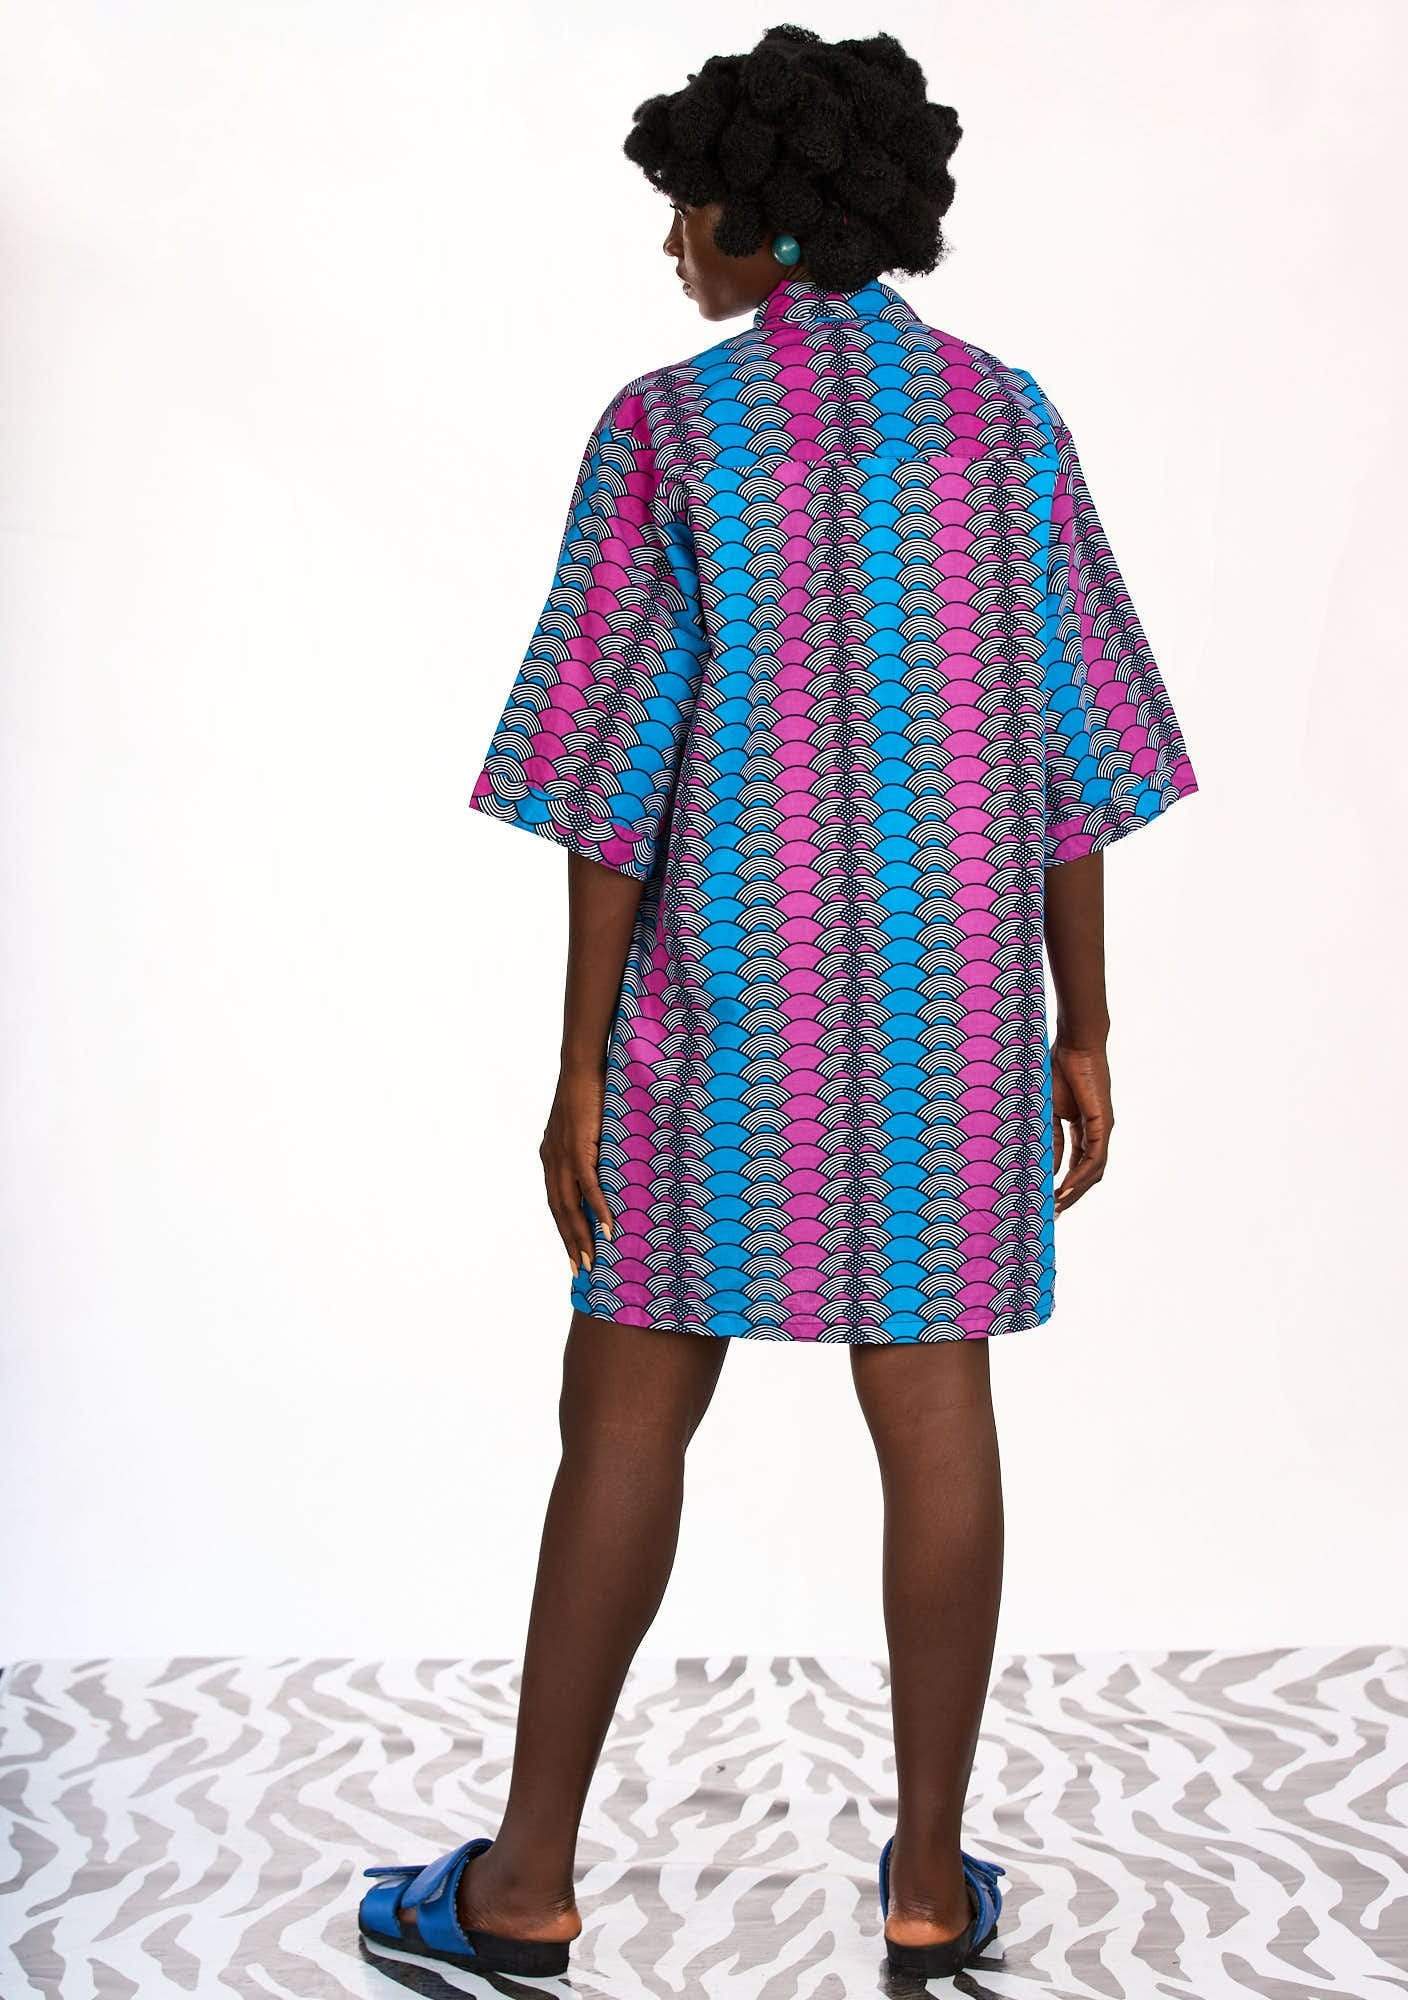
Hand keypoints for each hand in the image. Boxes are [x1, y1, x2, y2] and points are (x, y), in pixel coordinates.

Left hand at [539, 1062, 614, 1277]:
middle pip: (560, 1211)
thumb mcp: (587, 1127)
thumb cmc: (589, 1092)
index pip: (556, 1202)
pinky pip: (588, 1186)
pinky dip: (599, 1209)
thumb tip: (607, 1166)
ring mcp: (563, 1156)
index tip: (574, 1253)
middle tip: (581, 1270)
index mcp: (551, 1157)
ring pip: (570, 1205)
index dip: (564, 1229)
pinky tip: (609, 1228)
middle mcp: (552, 1160)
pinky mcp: (578, 1148)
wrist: (582, 1066)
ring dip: (582, 1234)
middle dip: (571, 1242)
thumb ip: (590, 1149)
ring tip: (593, 1259)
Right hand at [1050, 1039, 1112, 1213]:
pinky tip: (1067, 1187)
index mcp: (1081, 1126)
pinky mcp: (1103, 1123)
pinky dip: (1081, 1175)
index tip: (1049, 1198)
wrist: (1074, 1045)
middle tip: (1056, 1212)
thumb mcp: (1048, 1110)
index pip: (1076, 1162)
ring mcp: (1102, 1128)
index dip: (1064, 1181)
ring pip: (1093, 1170)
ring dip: (1077, 1190)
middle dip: (1072, 1193)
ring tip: (1059, 1205)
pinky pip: (1094, 1157)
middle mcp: (1095, 1131)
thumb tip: (1047, 1167)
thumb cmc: (1057, 1068)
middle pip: (1088, 1172)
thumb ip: (1049, 1138)